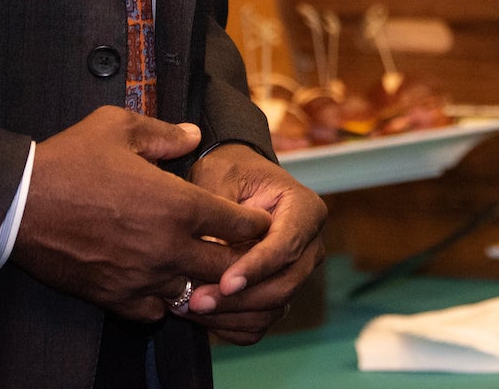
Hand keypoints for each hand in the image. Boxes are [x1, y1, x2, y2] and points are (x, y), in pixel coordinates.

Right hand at [11, 107, 273, 322]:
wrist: (18, 204)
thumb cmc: (69, 161)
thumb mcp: (118, 127)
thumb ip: (165, 132)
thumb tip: (194, 135)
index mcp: (176, 204)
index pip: (239, 223)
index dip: (253, 221)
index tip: (255, 220)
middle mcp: (166, 247)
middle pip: (225, 267)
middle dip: (237, 259)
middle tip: (236, 250)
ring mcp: (140, 277)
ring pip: (193, 294)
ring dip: (201, 282)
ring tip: (200, 267)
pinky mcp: (114, 297)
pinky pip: (155, 311)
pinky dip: (163, 301)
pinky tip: (160, 282)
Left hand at [180, 145, 326, 342]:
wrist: (235, 182)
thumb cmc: (229, 172)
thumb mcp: (222, 176)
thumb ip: (222, 211)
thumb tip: (213, 249)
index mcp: (306, 210)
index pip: (287, 246)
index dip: (257, 267)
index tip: (225, 282)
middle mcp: (310, 245)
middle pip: (285, 284)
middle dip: (240, 298)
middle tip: (196, 301)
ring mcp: (297, 273)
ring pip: (273, 308)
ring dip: (231, 315)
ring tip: (188, 307)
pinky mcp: (279, 293)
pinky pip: (260, 322)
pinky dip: (231, 325)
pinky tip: (201, 314)